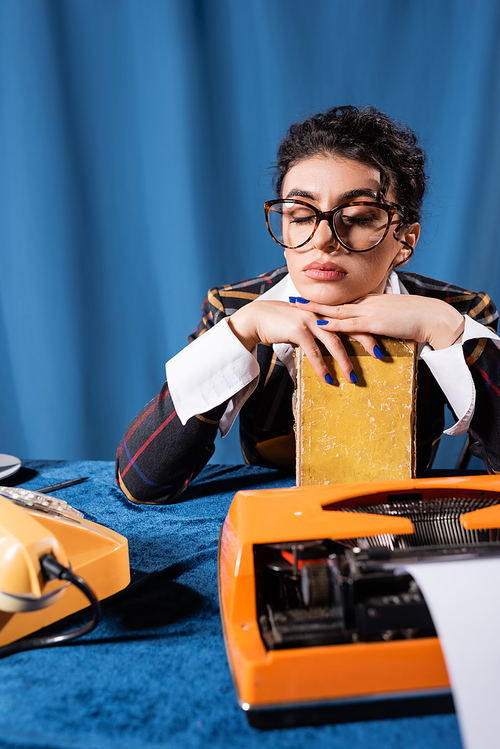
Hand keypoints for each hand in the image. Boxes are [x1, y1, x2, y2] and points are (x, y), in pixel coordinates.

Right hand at [228, 299, 380, 384]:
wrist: (257, 317)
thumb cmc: (281, 322)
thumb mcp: (305, 323)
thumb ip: (320, 329)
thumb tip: (331, 341)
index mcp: (325, 311)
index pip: (352, 319)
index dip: (367, 329)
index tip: (381, 340)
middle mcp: (321, 314)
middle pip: (349, 328)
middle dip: (366, 343)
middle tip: (380, 357)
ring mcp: (310, 321)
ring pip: (334, 343)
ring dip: (345, 362)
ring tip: (353, 378)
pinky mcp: (297, 330)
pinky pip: (313, 352)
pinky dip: (321, 366)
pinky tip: (328, 378)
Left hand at [291, 294, 464, 349]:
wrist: (432, 316)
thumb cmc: (418, 318)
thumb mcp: (394, 318)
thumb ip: (381, 322)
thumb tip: (373, 330)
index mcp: (372, 302)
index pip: (343, 302)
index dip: (325, 301)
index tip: (309, 300)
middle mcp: (367, 304)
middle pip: (334, 303)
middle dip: (312, 302)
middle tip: (292, 300)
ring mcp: (369, 312)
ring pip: (336, 311)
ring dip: (314, 310)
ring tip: (295, 308)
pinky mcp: (374, 323)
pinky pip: (348, 323)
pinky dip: (332, 324)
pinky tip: (318, 325)